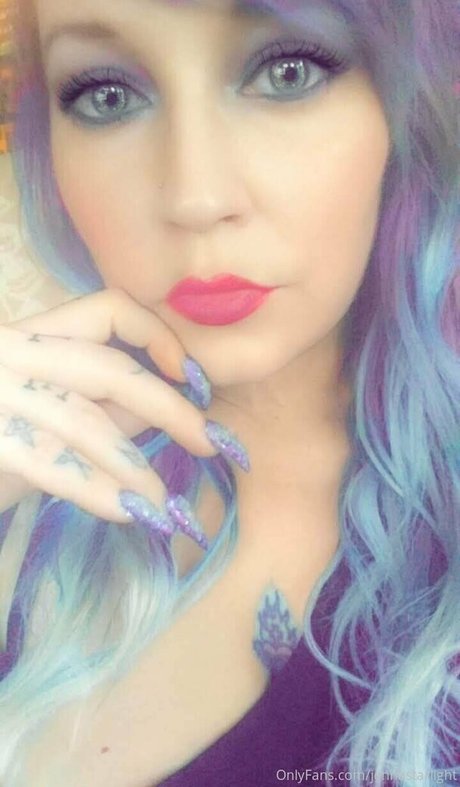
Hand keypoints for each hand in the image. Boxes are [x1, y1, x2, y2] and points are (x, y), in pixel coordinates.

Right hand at [0, 288, 237, 543]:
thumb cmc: (3, 438)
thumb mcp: (51, 413)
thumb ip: (106, 406)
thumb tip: (175, 408)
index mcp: (34, 335)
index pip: (108, 308)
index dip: (159, 336)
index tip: (193, 377)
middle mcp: (11, 351)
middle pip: (108, 368)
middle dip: (171, 408)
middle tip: (216, 443)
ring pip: (83, 419)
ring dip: (136, 467)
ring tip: (169, 507)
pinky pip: (51, 463)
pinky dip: (96, 490)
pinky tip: (129, 514)